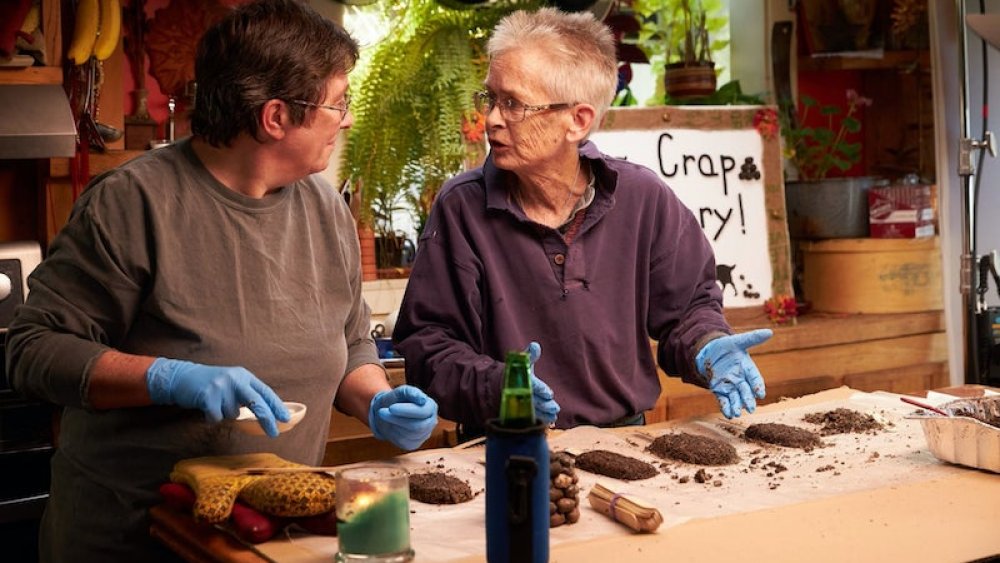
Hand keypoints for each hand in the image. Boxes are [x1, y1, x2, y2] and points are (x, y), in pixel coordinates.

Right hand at [146, 358, 289, 436]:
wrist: (182, 377)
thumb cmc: (211, 385)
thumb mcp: (232, 384)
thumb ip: (247, 395)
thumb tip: (266, 414)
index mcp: (244, 376)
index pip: (265, 392)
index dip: (277, 406)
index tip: (286, 419)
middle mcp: (235, 379)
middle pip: (256, 402)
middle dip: (266, 419)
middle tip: (274, 433)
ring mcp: (221, 386)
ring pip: (233, 414)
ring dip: (225, 414)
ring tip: (215, 404)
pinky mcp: (207, 395)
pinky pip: (217, 417)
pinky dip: (212, 417)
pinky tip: (206, 407)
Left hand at [368, 385, 438, 450]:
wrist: (388, 411)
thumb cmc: (397, 400)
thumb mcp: (401, 391)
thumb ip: (411, 392)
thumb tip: (422, 400)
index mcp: (431, 406)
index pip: (423, 412)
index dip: (407, 411)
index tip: (391, 408)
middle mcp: (431, 422)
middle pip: (418, 426)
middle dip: (398, 419)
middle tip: (382, 412)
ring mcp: (424, 435)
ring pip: (410, 434)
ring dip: (394, 425)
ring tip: (385, 416)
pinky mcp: (414, 444)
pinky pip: (404, 442)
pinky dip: (393, 433)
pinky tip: (391, 425)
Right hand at [525, 342, 559, 424]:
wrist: (502, 384)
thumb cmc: (517, 371)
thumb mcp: (523, 362)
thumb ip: (530, 355)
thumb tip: (535, 345)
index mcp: (521, 380)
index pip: (531, 385)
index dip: (540, 389)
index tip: (549, 393)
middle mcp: (520, 393)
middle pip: (533, 400)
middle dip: (544, 404)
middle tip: (554, 407)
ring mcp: (521, 403)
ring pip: (533, 410)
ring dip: (544, 413)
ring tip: (554, 414)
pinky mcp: (523, 411)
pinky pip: (531, 416)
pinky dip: (541, 418)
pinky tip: (551, 419)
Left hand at [695, 329, 771, 418]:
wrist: (710, 351)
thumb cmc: (726, 346)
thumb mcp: (738, 341)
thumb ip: (752, 338)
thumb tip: (769, 332)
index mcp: (747, 368)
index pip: (755, 378)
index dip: (757, 385)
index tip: (760, 393)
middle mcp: (741, 379)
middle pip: (746, 391)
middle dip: (748, 399)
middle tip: (750, 408)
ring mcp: (730, 385)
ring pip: (735, 397)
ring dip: (737, 405)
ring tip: (737, 413)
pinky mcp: (720, 390)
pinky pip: (723, 400)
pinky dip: (726, 407)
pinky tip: (728, 413)